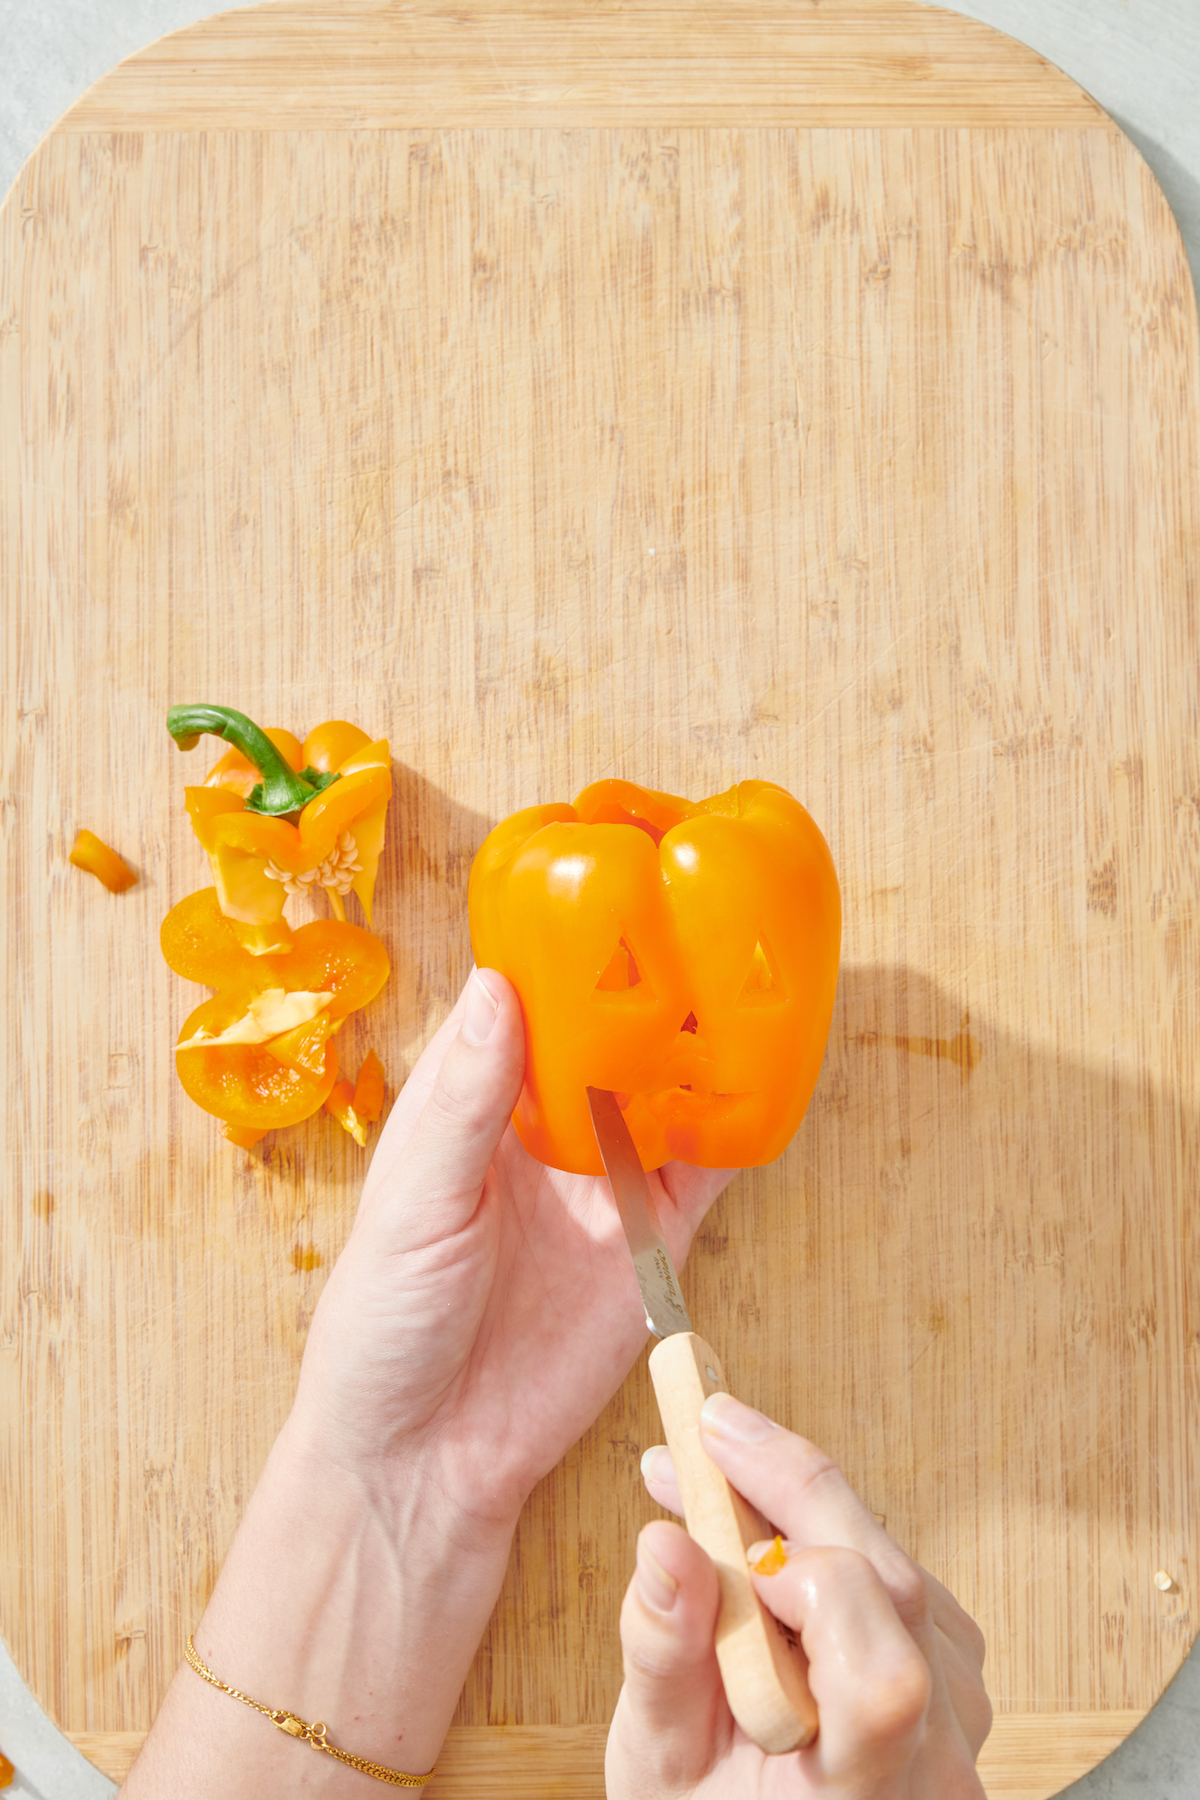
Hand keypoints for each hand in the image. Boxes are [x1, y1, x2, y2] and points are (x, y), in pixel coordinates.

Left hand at [292, 968, 732, 1524]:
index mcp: (469, 1107)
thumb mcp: (413, 1206)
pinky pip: (707, 1174)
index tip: (602, 880)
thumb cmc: (384, 1328)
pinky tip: (767, 1082)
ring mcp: (602, 1187)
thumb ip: (465, 1103)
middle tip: (698, 913)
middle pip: (604, 1036)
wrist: (428, 1462)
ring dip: (701, 1043)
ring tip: (747, 973)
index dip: (557, 948)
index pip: (519, 1004)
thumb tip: (498, 985)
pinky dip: (737, 1128)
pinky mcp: (652, 1244)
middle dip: (647, 983)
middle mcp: (541, 1133)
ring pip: (664, 1092)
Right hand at [607, 1394, 990, 1798]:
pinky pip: (891, 1572)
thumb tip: (665, 1542)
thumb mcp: (658, 1766)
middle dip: (789, 1488)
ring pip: (890, 1563)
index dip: (806, 1583)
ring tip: (706, 1486)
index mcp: (866, 1796)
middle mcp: (939, 1757)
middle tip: (705, 1427)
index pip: (882, 1681)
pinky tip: (758, 1537)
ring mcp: (961, 1710)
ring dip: (798, 1506)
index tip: (714, 1511)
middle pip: (889, 1585)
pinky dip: (823, 1537)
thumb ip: (664, 1658)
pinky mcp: (953, 1669)